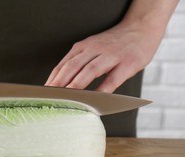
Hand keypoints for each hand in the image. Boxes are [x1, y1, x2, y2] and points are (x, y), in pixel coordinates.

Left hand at [45, 23, 159, 92]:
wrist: (141, 28)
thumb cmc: (113, 44)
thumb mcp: (91, 48)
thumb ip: (78, 63)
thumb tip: (60, 83)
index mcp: (83, 47)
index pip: (63, 64)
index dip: (52, 79)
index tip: (43, 92)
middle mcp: (94, 49)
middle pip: (72, 66)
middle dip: (59, 83)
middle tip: (50, 96)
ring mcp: (111, 56)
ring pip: (90, 70)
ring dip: (77, 85)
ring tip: (67, 98)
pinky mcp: (127, 64)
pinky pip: (113, 79)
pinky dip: (103, 90)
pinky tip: (95, 100)